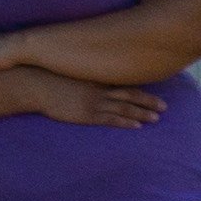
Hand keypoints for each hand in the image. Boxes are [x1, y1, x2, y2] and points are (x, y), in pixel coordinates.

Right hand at [25, 74, 166, 128]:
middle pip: (130, 96)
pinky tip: (138, 126)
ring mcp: (94, 102)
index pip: (124, 85)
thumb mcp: (69, 75)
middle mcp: (99, 90)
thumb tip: (88, 83)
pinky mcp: (86, 114)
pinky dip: (126, 121)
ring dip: (142, 113)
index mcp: (96, 80)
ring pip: (125, 108)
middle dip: (148, 102)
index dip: (140, 91)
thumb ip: (82, 79)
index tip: (154, 95)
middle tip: (165, 107)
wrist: (36, 85)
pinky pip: (111, 119)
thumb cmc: (49, 79)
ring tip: (157, 118)